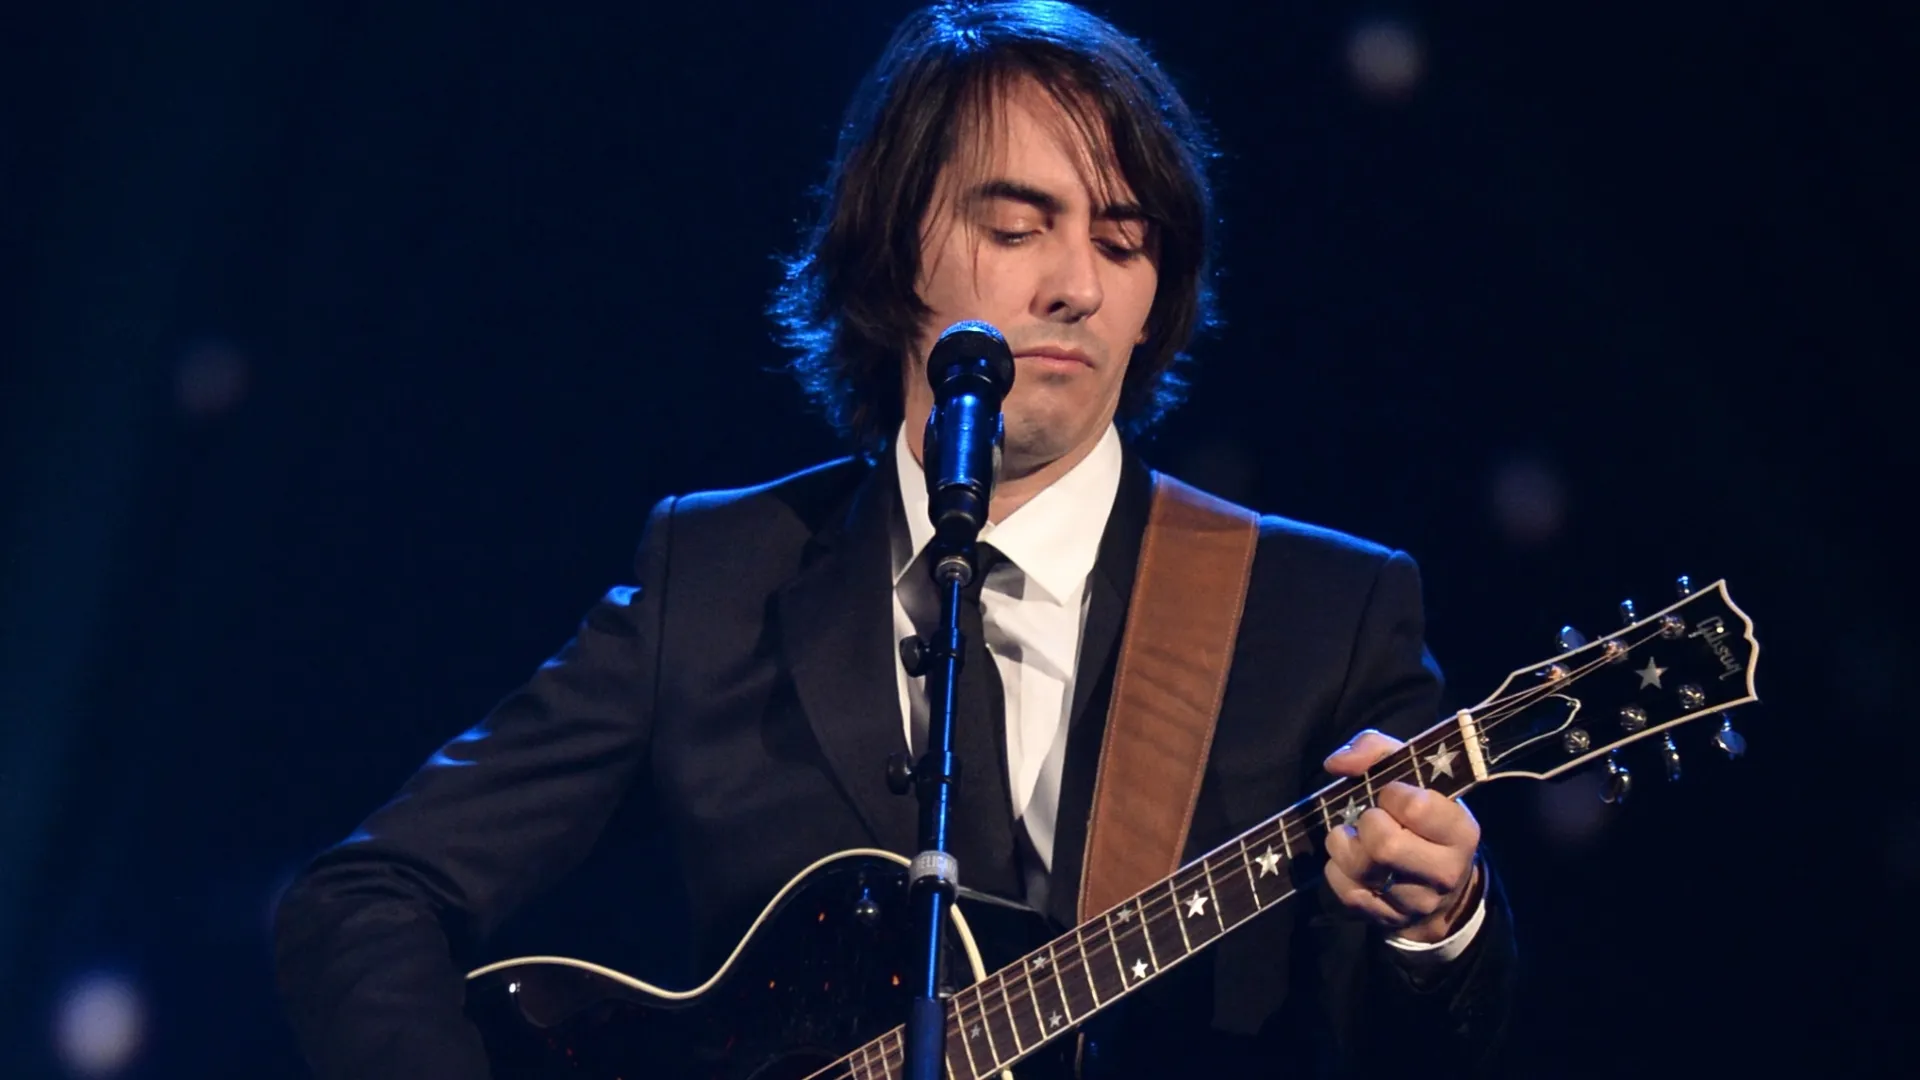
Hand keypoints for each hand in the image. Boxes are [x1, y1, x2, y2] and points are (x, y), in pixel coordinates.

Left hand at [1322, 730, 1481, 943]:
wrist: (1439, 886)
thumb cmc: (1421, 817)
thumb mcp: (1412, 771)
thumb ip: (1375, 750)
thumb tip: (1336, 763)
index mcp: (1460, 831)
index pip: (1416, 808)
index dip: (1392, 794)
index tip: (1392, 794)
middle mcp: (1445, 872)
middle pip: (1384, 846)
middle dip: (1366, 823)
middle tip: (1371, 818)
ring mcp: (1416, 902)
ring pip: (1359, 869)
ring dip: (1344, 845)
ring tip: (1355, 837)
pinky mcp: (1386, 919)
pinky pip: (1344, 891)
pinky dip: (1337, 870)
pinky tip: (1350, 862)